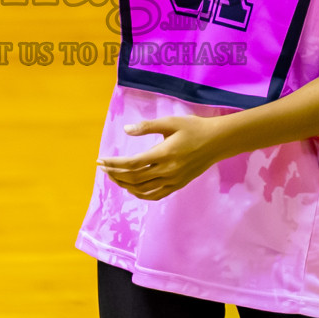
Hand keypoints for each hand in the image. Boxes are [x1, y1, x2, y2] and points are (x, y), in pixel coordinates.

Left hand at [97, 115, 227, 200]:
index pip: (132, 164)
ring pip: (143, 189)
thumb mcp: (170, 122)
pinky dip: (141, 194)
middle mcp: (167, 171)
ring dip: (125, 184)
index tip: (101, 161)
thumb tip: (126, 130)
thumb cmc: (194, 128)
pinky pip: (156, 195)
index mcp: (163, 154)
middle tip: (104, 168)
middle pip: (134, 178)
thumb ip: (147, 126)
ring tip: (114, 176)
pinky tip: (132, 189)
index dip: (114, 164)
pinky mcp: (178, 185)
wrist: (217, 142)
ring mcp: (173, 181)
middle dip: (115, 174)